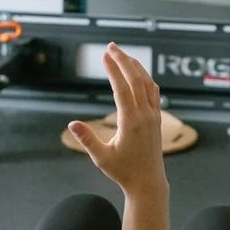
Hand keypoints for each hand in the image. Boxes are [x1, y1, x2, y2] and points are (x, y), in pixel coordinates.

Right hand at [65, 44, 167, 197]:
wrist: (148, 183)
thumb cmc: (123, 172)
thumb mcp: (101, 158)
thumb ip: (87, 139)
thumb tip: (72, 123)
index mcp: (131, 122)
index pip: (121, 88)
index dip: (112, 70)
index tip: (104, 55)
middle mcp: (145, 115)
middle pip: (136, 79)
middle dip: (123, 60)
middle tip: (111, 46)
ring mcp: (153, 116)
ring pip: (147, 83)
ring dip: (135, 66)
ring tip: (122, 54)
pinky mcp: (157, 119)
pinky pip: (153, 92)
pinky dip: (145, 78)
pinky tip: (138, 73)